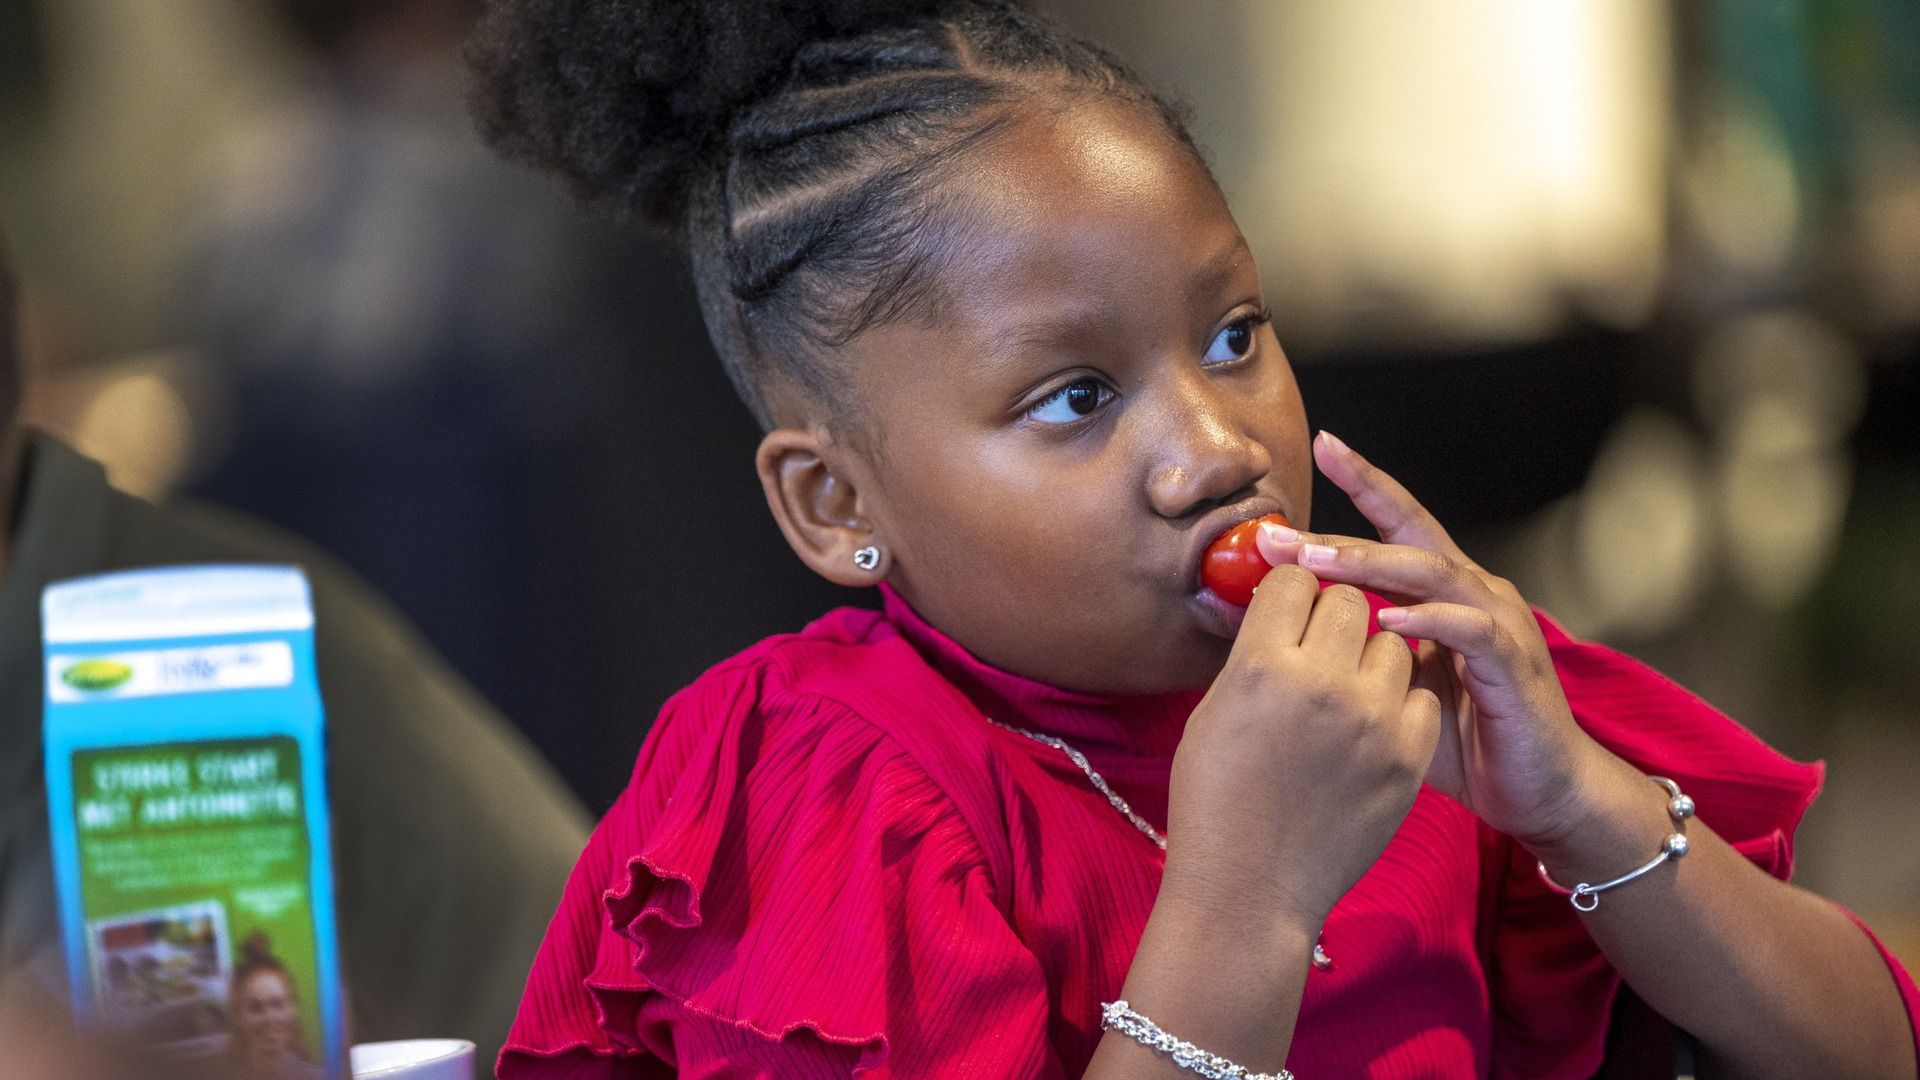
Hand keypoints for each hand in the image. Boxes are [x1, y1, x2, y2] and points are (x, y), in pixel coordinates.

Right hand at [1167, 554, 1441, 933]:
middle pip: (1350, 600)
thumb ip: (1249, 651)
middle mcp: (1324, 684)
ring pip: (1393, 643)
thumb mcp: (1213, 710)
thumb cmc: (1215, 801)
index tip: (1286, 610)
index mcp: (1263, 666)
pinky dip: (1398, 702)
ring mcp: (1374, 721)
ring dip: (1370, 656)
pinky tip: (1370, 727)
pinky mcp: (1409, 757)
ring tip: (1345, 693)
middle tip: (1317, 650)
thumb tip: (1269, 602)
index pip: (1296, 579)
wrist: (1250, 889)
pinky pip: (1420, 695)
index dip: (1290, 591)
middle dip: (1332, 615)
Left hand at [1252, 431, 1604, 849]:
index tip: (1322, 447)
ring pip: (1434, 571)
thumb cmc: (1462, 738)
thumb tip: (1263, 627)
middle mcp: (1475, 591)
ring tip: (1318, 561)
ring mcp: (1499, 623)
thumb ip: (1342, 652)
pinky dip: (1428, 620)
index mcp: (1445, 591)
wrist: (1539, 791)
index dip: (1365, 483)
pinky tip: (1387, 620)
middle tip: (1278, 532)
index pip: (1399, 523)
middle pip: (1407, 538)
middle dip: (1340, 529)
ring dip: (1373, 564)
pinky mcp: (1514, 664)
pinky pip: (1470, 630)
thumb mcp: (1387, 687)